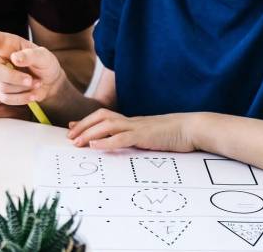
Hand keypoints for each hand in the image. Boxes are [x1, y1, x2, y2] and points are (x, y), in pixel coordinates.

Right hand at [0, 29, 65, 105]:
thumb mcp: (44, 56)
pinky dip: (23, 98)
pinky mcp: (1, 91)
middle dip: (13, 78)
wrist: (49, 82)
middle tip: (30, 81)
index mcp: (7, 44)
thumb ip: (32, 55)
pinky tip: (33, 94)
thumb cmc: (44, 64)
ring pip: (2, 86)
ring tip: (37, 83)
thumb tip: (16, 58)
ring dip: (22, 88)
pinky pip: (7, 98)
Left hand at [68, 108, 197, 151]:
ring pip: (107, 124)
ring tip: (77, 142)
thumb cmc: (174, 134)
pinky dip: (106, 141)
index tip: (71, 127)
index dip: (86, 121)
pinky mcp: (144, 136)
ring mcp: (137, 127)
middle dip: (83, 125)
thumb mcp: (151, 136)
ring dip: (89, 132)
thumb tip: (125, 143)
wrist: (192, 128)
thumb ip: (137, 138)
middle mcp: (131, 121)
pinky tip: (95, 145)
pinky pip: (122, 137)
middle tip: (69, 136)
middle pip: (101, 116)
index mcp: (132, 122)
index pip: (104, 116)